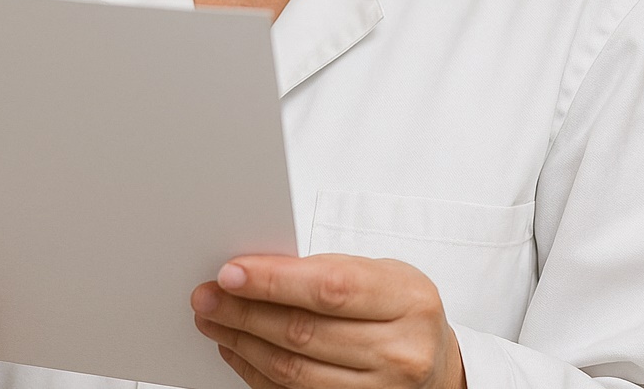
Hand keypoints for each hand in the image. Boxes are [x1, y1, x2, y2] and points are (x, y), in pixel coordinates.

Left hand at [191, 253, 464, 388]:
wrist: (436, 364)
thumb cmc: (402, 309)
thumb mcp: (384, 274)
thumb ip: (330, 271)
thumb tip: (258, 269)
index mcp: (407, 300)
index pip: (330, 289)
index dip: (274, 281)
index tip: (231, 272)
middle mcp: (399, 352)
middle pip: (305, 332)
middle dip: (245, 312)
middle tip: (207, 296)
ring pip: (294, 371)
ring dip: (243, 344)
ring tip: (214, 321)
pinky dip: (257, 375)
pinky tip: (239, 352)